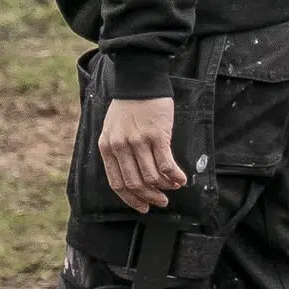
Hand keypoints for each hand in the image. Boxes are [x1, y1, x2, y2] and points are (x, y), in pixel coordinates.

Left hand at [98, 92, 183, 211]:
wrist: (139, 81)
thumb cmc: (127, 106)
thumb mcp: (111, 129)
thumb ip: (116, 150)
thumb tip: (130, 175)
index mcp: (107, 147)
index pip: (117, 183)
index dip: (131, 199)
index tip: (143, 207)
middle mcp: (120, 147)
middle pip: (135, 183)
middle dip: (150, 197)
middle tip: (161, 202)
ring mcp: (138, 141)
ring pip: (152, 177)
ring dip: (164, 187)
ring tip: (172, 187)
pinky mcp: (156, 135)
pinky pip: (166, 164)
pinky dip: (174, 176)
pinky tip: (181, 179)